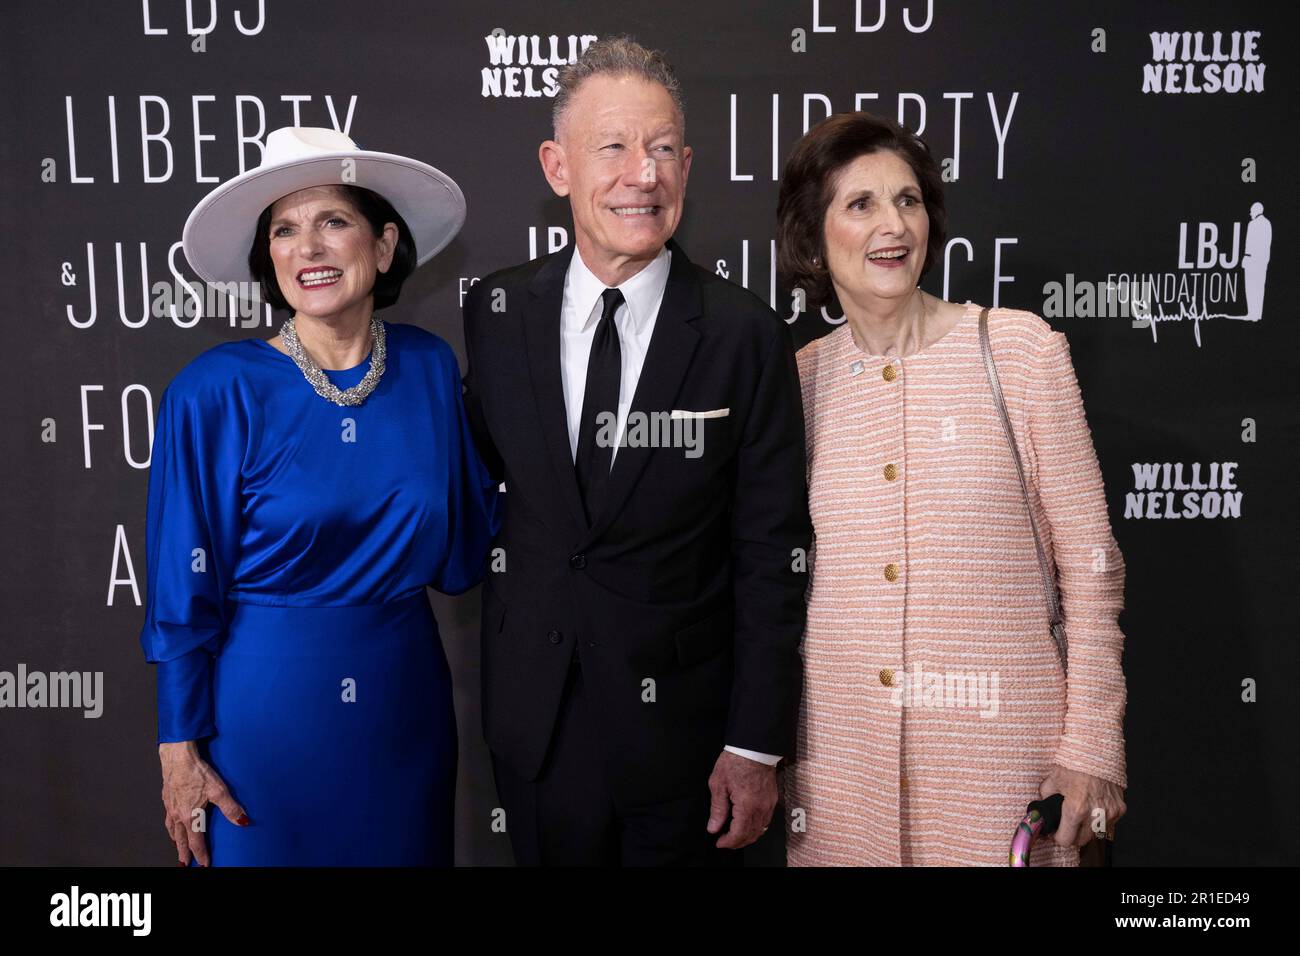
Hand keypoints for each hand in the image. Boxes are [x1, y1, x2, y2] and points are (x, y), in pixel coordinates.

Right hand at [159, 741, 248, 865]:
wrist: (177, 757)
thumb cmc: (196, 772)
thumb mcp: (219, 790)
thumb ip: (231, 808)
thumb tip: (242, 821)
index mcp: (190, 816)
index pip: (196, 842)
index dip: (201, 855)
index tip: (204, 864)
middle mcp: (178, 814)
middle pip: (181, 840)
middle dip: (184, 853)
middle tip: (184, 864)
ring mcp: (171, 806)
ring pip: (172, 829)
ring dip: (176, 840)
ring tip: (178, 846)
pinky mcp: (167, 797)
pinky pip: (168, 817)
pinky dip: (170, 825)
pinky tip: (172, 821)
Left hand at [706, 750, 778, 849]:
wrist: (753, 747)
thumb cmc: (735, 761)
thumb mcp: (718, 784)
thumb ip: (717, 809)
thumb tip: (713, 827)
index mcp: (746, 805)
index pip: (739, 834)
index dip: (728, 842)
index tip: (719, 842)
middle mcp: (761, 808)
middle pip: (751, 835)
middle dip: (737, 842)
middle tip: (725, 841)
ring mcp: (769, 804)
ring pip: (760, 830)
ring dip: (748, 837)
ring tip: (734, 835)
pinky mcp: (772, 799)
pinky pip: (766, 821)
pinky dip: (756, 828)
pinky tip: (747, 825)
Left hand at [1039, 764, 1125, 847]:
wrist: (1098, 750)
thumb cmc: (1076, 762)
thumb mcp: (1053, 779)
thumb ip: (1046, 796)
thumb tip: (1042, 804)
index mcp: (1075, 809)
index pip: (1066, 840)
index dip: (1058, 837)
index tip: (1055, 833)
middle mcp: (1095, 814)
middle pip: (1082, 841)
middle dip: (1072, 836)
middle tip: (1066, 826)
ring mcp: (1110, 813)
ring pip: (1096, 833)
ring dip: (1087, 829)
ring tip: (1080, 815)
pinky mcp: (1120, 808)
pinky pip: (1109, 822)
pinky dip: (1100, 819)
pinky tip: (1093, 807)